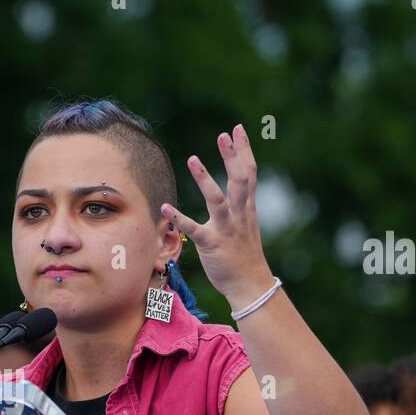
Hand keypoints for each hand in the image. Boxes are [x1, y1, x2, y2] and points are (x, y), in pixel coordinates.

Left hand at [159, 123, 273, 306]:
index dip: (244, 150)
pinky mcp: (211, 244)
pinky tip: (165, 206)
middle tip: (224, 134)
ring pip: (217, 199)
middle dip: (232, 156)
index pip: (249, 173)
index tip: (239, 129)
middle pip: (240, 179)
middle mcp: (239, 215)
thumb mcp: (247, 225)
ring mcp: (226, 229)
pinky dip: (179, 217)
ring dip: (204, 179)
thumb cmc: (245, 256)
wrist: (250, 285)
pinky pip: (194, 229)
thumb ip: (241, 204)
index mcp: (247, 208)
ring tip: (192, 159)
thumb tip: (237, 188)